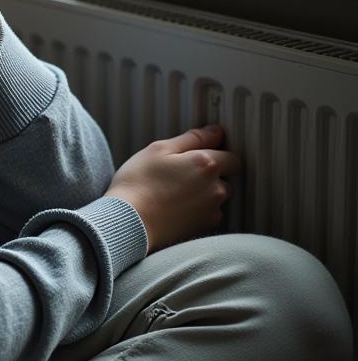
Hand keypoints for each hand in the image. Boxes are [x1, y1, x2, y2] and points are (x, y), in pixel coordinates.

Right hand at [104, 124, 240, 253]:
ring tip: (172, 192)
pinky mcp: (204, 228)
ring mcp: (212, 211)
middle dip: (208, 175)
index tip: (195, 156)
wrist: (129, 222)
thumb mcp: (158, 149)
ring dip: (202, 193)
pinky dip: (195, 210)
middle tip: (178, 174)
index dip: (217, 154)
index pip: (232, 157)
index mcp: (207, 165)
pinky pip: (207, 214)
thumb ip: (192, 138)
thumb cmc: (139, 182)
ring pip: (215, 197)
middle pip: (224, 178)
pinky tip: (173, 208)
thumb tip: (216, 131)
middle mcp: (216, 189)